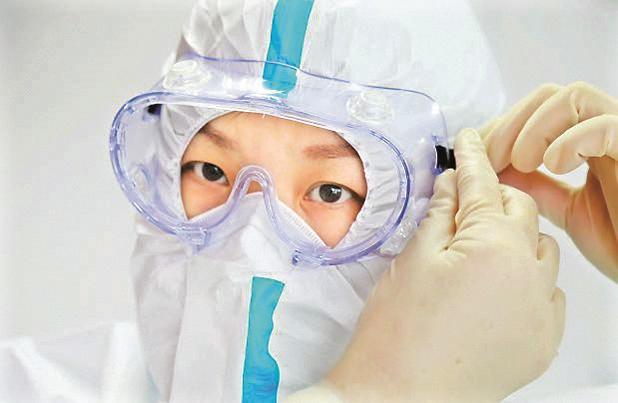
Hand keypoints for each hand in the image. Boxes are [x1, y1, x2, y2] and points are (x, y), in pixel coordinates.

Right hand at [285, 130, 564, 402]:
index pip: (485, 186)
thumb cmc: (398, 331)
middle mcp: (531, 276)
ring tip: (477, 252)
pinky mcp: (542, 340)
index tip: (471, 140)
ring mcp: (542, 312)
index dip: (473, 158)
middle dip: (493, 200)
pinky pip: (548, 293)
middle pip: (522, 212)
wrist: (400, 395)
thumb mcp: (413, 258)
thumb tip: (454, 183)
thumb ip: (440, 212)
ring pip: (541, 252)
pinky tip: (495, 288)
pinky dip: (527, 280)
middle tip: (462, 203)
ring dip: (514, 240)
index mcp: (495, 247)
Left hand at [482, 82, 617, 280]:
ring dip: (535, 128)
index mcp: (585, 143)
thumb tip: (494, 172)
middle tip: (490, 158)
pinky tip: (554, 165)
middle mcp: (604, 132)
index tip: (475, 154)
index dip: (500, 127)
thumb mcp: (567, 211)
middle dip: (509, 124)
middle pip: (548, 96)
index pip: (536, 110)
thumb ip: (536, 187)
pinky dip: (571, 141)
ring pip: (575, 97)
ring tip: (521, 162)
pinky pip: (606, 126)